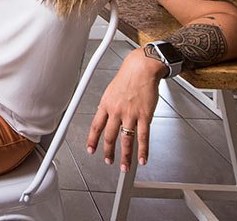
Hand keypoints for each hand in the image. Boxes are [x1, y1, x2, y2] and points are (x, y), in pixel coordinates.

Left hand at [85, 50, 164, 171]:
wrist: (141, 69)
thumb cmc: (127, 78)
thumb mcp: (110, 91)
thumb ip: (108, 106)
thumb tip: (104, 118)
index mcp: (106, 104)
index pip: (96, 126)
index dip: (92, 140)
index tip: (91, 150)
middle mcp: (116, 111)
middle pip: (110, 136)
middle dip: (108, 152)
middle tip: (108, 161)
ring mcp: (131, 114)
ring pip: (126, 140)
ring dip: (125, 156)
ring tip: (124, 166)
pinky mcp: (145, 116)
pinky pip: (143, 136)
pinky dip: (143, 150)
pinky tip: (142, 158)